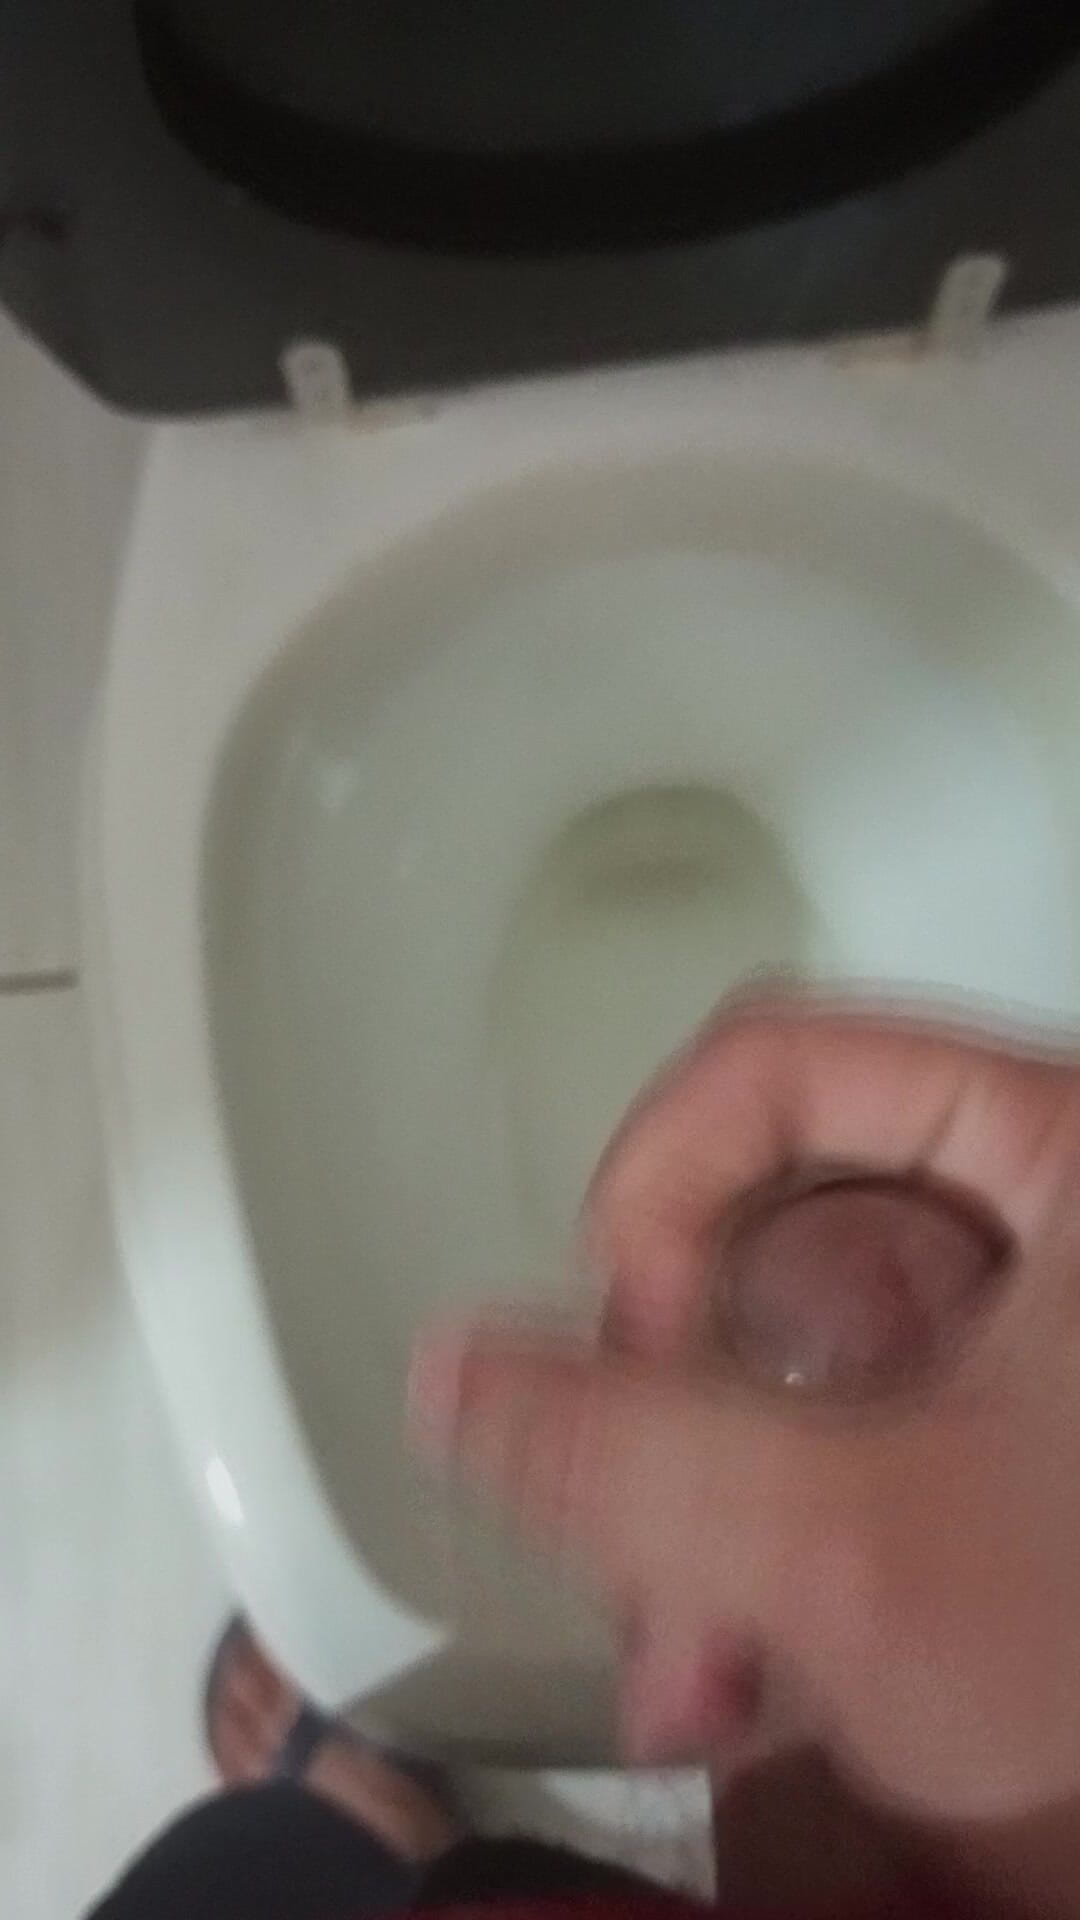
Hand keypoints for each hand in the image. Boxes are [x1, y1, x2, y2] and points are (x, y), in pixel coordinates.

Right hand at [409, 993, 1079, 1821]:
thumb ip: (632, 1456)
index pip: (769, 1069)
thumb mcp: (862, 1549)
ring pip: (779, 1350)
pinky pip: (827, 1426)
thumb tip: (459, 1370)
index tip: (633, 1345)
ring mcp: (1020, 1320)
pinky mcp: (999, 1417)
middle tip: (655, 1540)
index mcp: (1059, 1148)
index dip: (658, 1198)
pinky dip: (766, 1542)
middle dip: (674, 1422)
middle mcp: (1040, 1212)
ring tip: (701, 1662)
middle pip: (760, 1226)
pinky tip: (745, 1664)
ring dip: (703, 1515)